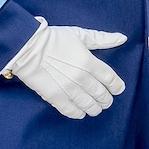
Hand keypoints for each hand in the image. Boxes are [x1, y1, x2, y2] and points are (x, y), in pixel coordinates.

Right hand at [6, 22, 126, 118]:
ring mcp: (68, 89)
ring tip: (93, 107)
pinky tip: (79, 111)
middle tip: (104, 100)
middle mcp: (82, 77)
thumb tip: (122, 38)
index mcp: (89, 62)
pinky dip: (78, 114)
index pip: (112, 80)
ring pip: (89, 106)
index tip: (117, 89)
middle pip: (102, 95)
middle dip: (106, 100)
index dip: (117, 87)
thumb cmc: (53, 38)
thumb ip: (102, 39)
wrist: (26, 46)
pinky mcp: (55, 97)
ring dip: (94, 108)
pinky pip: (72, 111)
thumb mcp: (79, 34)